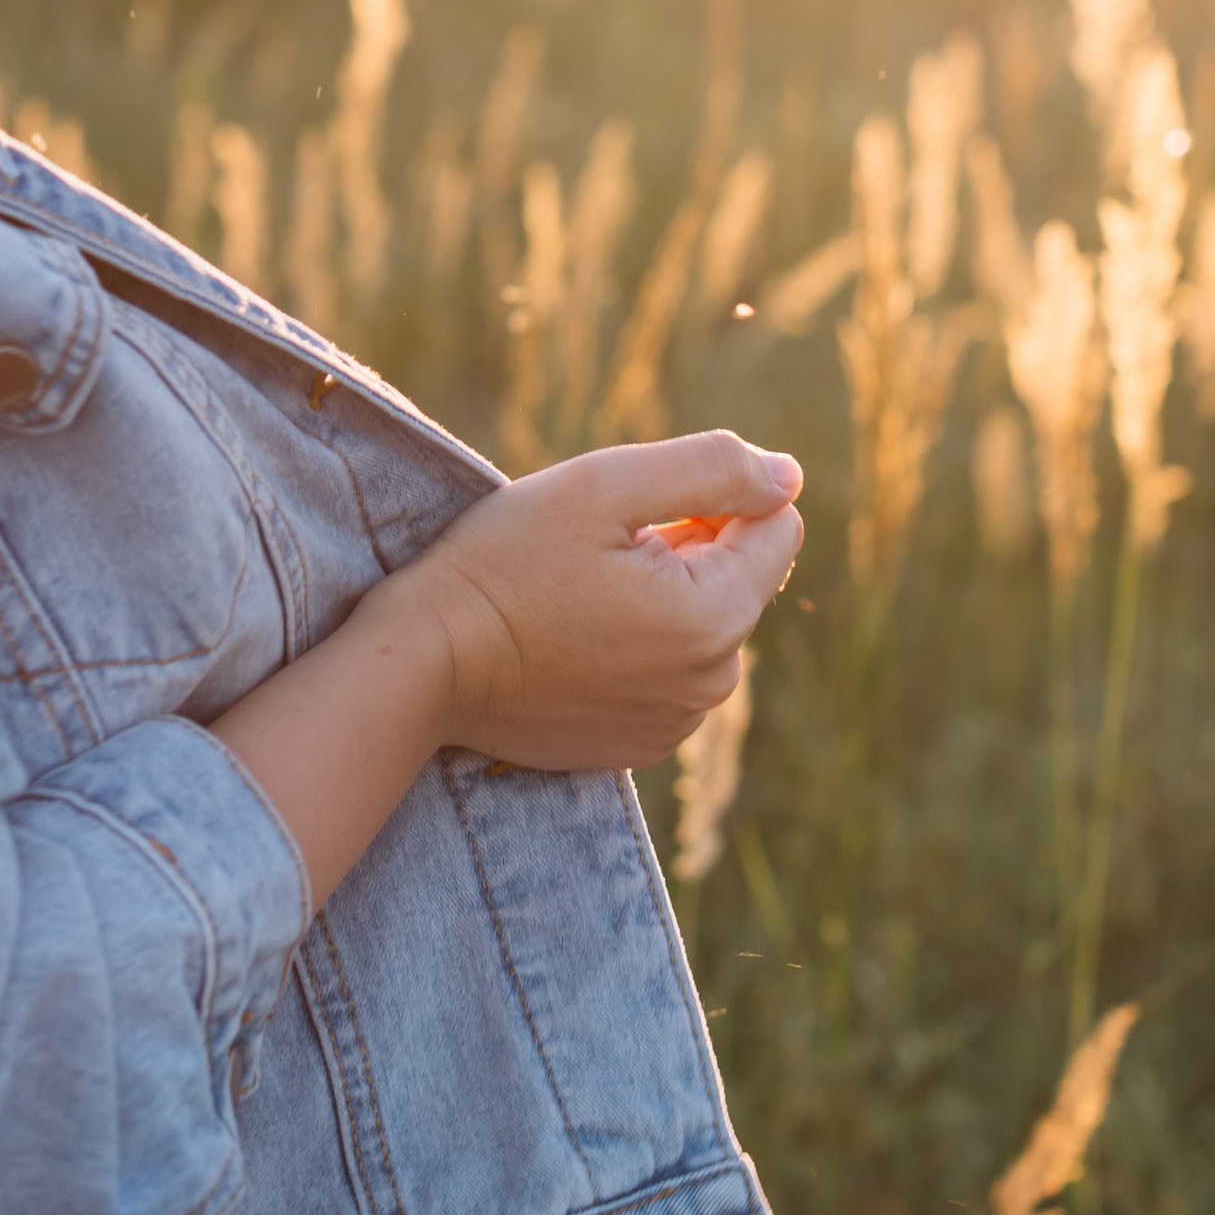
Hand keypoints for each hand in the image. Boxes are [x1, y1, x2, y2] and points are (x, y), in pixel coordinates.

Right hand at [382, 430, 803, 773]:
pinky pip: (666, 672)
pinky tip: (568, 640)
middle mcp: (711, 683)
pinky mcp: (638, 745)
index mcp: (715, 617)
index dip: (709, 497)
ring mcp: (675, 722)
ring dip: (658, 596)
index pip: (775, 525)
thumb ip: (712, 468)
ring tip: (574, 597)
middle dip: (683, 549)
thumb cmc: (506, 562)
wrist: (425, 665)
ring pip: (700, 624)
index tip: (633, 513)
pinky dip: (633, 647)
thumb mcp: (603, 486)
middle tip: (591, 554)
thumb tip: (790, 475)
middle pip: (737, 577)